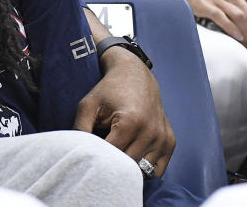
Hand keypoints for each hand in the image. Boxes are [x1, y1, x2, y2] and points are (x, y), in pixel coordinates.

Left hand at [73, 47, 175, 177]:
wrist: (135, 75)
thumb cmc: (107, 90)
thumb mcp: (88, 105)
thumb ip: (80, 129)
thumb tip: (77, 153)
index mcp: (130, 122)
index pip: (112, 156)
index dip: (98, 158)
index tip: (90, 155)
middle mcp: (150, 131)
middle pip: (127, 166)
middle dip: (112, 164)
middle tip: (101, 156)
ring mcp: (163, 138)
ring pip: (143, 171)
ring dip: (128, 168)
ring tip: (117, 154)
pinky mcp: (170, 142)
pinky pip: (157, 170)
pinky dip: (144, 168)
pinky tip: (131, 155)